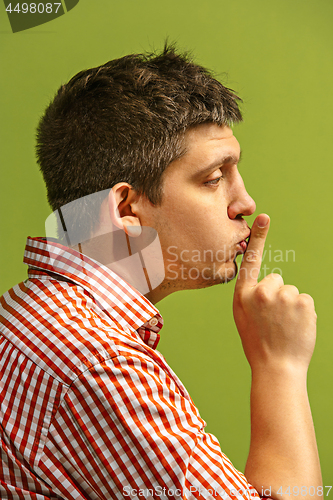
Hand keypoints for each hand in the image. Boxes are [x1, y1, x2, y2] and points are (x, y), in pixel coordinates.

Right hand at [233, 214, 316, 371]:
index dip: (258, 237)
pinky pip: (305, 300)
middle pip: (277, 280)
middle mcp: (262, 291)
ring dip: (292, 306)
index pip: (251, 260)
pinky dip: (304, 312)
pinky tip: (296, 327)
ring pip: (292, 292)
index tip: (264, 217)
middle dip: (278, 295)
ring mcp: (284, 296)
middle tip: (274, 320)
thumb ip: (250, 295)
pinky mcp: (303, 302)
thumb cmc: (258, 343)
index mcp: (243, 294)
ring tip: (285, 327)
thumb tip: (267, 282)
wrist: (277, 368)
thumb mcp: (242, 317)